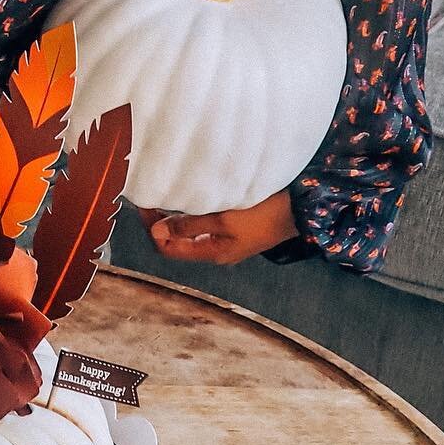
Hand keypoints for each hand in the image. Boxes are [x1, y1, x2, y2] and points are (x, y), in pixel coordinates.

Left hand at [144, 189, 299, 265]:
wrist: (300, 209)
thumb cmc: (264, 215)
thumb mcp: (223, 220)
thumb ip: (189, 225)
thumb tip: (155, 231)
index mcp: (212, 253)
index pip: (168, 248)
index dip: (151, 228)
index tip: (143, 204)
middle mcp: (217, 249)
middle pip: (177, 239)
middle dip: (160, 219)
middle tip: (150, 195)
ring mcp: (226, 239)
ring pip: (190, 229)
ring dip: (176, 213)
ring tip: (166, 191)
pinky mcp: (235, 226)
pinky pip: (204, 221)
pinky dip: (192, 209)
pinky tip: (190, 193)